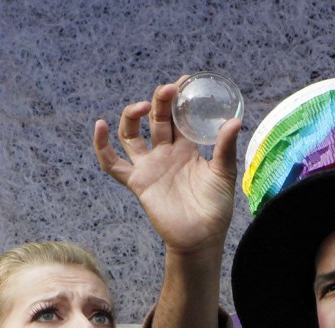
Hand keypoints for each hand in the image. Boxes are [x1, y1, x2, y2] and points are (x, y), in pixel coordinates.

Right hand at [94, 78, 240, 257]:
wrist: (201, 238)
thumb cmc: (216, 207)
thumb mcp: (224, 173)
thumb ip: (225, 148)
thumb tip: (234, 120)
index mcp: (187, 147)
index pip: (178, 116)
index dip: (178, 98)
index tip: (183, 82)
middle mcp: (165, 152)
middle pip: (157, 119)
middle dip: (160, 102)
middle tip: (169, 91)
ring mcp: (149, 166)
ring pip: (131, 134)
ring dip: (132, 116)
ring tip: (144, 107)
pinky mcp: (137, 182)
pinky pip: (112, 163)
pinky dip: (102, 146)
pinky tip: (100, 126)